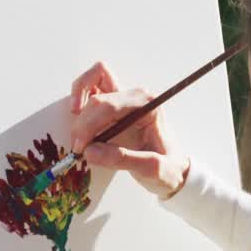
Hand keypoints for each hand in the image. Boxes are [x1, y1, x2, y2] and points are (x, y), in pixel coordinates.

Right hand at [69, 62, 190, 197]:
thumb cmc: (167, 166)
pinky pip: (92, 88)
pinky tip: (82, 122)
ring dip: (79, 103)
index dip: (90, 125)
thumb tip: (89, 152)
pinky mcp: (114, 105)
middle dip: (83, 123)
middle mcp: (135, 97)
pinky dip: (80, 99)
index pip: (110, 106)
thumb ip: (122, 159)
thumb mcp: (151, 168)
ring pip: (92, 81)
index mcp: (147, 105)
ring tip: (80, 131)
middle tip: (80, 148)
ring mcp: (123, 98)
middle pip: (97, 96)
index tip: (82, 148)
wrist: (172, 168)